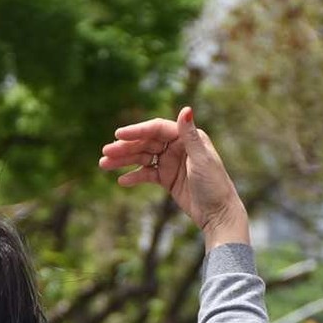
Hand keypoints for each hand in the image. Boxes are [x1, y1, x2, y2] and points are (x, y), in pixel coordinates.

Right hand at [99, 107, 249, 248]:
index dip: (136, 131)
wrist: (218, 214)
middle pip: (146, 143)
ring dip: (124, 161)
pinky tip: (122, 181)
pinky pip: (147, 174)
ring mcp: (171, 162)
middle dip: (125, 148)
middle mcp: (178, 146)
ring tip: (104, 165)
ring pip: (143, 158)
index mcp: (187, 137)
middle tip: (105, 153)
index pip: (156, 129)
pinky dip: (134, 177)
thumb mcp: (201, 159)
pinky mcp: (167, 178)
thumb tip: (186, 108)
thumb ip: (190, 135)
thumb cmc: (214, 184)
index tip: (117, 135)